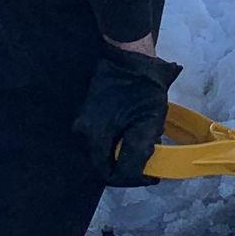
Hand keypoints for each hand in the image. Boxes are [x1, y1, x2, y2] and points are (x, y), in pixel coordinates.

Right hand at [74, 42, 180, 186]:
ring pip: (104, 152)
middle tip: (151, 162)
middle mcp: (83, 132)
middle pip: (104, 164)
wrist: (129, 55)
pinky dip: (119, 143)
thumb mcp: (149, 121)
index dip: (130, 180)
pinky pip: (103, 139)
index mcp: (94, 135)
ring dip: (124, 155)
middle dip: (128, 167)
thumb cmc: (142, 87)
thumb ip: (139, 151)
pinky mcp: (89, 115)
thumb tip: (136, 174)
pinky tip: (135, 134)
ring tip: (146, 147)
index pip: (107, 173)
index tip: (151, 177)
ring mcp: (83, 122)